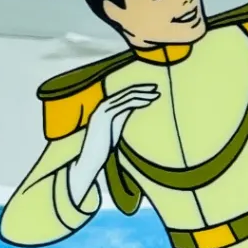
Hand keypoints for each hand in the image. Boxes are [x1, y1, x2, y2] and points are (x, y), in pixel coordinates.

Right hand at [68, 84, 158, 208]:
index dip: (137, 91)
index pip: (123, 95)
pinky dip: (137, 101)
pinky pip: (124, 104)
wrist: (91, 159)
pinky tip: (148, 101)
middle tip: (156, 88)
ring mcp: (103, 110)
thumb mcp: (115, 128)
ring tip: (156, 94)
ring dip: (142, 94)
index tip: (151, 91)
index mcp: (104, 109)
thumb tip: (131, 108)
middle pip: (124, 93)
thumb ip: (121, 117)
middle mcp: (102, 106)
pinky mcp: (106, 115)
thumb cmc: (102, 148)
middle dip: (141, 89)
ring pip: (126, 97)